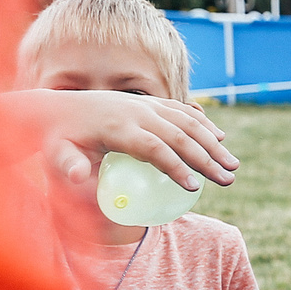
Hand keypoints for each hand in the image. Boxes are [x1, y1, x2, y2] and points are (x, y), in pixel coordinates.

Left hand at [33, 90, 236, 191]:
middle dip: (207, 159)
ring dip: (213, 143)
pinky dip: (204, 124)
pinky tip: (220, 138)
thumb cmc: (59, 139)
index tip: (194, 187)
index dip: (176, 166)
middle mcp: (138, 112)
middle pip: (180, 135)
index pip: (155, 148)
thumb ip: (68, 165)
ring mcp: (147, 105)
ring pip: (188, 122)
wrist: (58, 108)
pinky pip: (183, 111)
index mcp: (119, 128)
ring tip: (233, 165)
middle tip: (228, 180)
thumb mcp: (57, 153)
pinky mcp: (150, 102)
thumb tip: (76, 177)